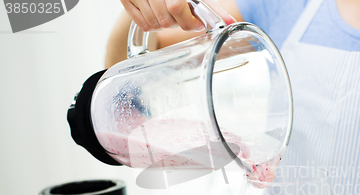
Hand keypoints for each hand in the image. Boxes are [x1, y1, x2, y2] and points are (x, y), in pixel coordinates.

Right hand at [120, 0, 235, 31]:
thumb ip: (212, 8)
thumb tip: (230, 23)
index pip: (176, 7)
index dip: (188, 20)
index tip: (196, 24)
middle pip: (166, 20)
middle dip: (178, 23)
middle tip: (182, 16)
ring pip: (155, 25)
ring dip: (167, 25)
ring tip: (170, 13)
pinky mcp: (126, 0)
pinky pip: (143, 25)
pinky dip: (154, 25)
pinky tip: (159, 15)